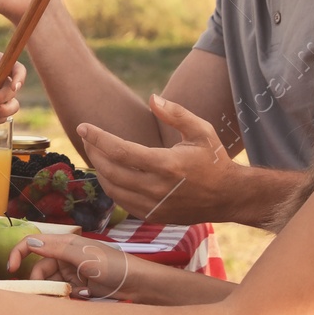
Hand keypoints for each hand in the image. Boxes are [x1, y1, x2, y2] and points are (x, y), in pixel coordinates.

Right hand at [11, 234, 136, 300]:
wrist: (138, 285)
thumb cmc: (113, 265)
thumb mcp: (82, 256)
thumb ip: (55, 250)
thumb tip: (30, 243)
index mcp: (64, 243)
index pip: (33, 243)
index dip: (18, 253)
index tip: (10, 269)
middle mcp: (65, 256)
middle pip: (38, 267)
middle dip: (37, 280)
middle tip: (42, 294)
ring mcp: (71, 272)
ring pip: (48, 282)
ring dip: (49, 291)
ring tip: (62, 297)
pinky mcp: (78, 287)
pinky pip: (60, 292)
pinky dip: (60, 297)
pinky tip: (71, 299)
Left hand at [79, 96, 236, 224]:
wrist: (230, 197)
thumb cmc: (215, 160)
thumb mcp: (201, 130)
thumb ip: (176, 113)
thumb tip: (152, 98)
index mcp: (167, 165)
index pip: (121, 151)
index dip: (98, 138)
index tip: (83, 127)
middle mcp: (158, 188)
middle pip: (111, 170)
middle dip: (94, 152)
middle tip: (87, 137)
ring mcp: (155, 206)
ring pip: (112, 189)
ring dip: (100, 170)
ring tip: (96, 153)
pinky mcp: (154, 216)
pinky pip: (122, 202)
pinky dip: (111, 186)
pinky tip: (111, 173)